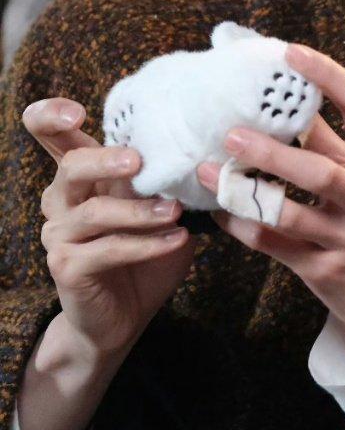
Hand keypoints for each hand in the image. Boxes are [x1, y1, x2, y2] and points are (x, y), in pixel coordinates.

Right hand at [25, 97, 197, 357]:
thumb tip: (209, 148)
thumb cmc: (146, 251)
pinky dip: (146, 244)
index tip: (78, 112)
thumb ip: (169, 180)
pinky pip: (107, 249)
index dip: (51, 116)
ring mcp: (59, 234)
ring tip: (176, 212)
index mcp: (82, 175)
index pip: (52, 135)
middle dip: (105, 159)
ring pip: (93, 211)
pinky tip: (177, 240)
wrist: (124, 316)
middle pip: (71, 166)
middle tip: (138, 161)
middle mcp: (62, 199)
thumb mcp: (161, 207)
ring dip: (138, 211)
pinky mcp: (67, 267)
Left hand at [196, 42, 344, 352]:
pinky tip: (220, 212)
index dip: (329, 75)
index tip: (290, 52)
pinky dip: (244, 227)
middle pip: (321, 172)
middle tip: (230, 134)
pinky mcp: (325, 273)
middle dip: (273, 153)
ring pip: (291, 215)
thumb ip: (333, 141)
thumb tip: (293, 94)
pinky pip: (276, 247)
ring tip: (210, 172)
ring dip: (245, 192)